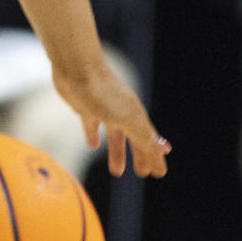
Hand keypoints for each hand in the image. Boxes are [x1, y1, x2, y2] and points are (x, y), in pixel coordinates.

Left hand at [52, 57, 170, 177]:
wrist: (76, 66)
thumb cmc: (102, 91)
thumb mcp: (125, 118)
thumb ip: (143, 134)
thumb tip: (165, 149)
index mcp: (134, 115)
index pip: (149, 141)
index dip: (154, 157)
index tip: (159, 174)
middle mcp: (121, 112)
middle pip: (134, 138)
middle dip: (139, 155)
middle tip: (142, 174)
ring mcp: (103, 108)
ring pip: (114, 134)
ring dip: (117, 151)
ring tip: (116, 171)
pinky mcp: (85, 106)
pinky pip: (92, 124)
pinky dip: (94, 135)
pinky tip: (92, 145)